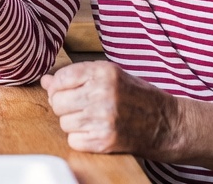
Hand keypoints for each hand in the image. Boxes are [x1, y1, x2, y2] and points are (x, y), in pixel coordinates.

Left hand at [40, 61, 176, 156]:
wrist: (166, 123)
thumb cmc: (137, 97)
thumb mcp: (111, 76)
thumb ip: (78, 76)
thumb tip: (46, 80)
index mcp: (104, 72)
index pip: (61, 78)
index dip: (59, 86)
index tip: (67, 91)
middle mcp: (102, 93)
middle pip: (57, 102)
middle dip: (64, 106)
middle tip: (81, 107)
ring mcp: (103, 118)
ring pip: (63, 122)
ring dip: (73, 123)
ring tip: (92, 119)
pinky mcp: (105, 140)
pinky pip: (73, 140)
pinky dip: (81, 139)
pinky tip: (96, 131)